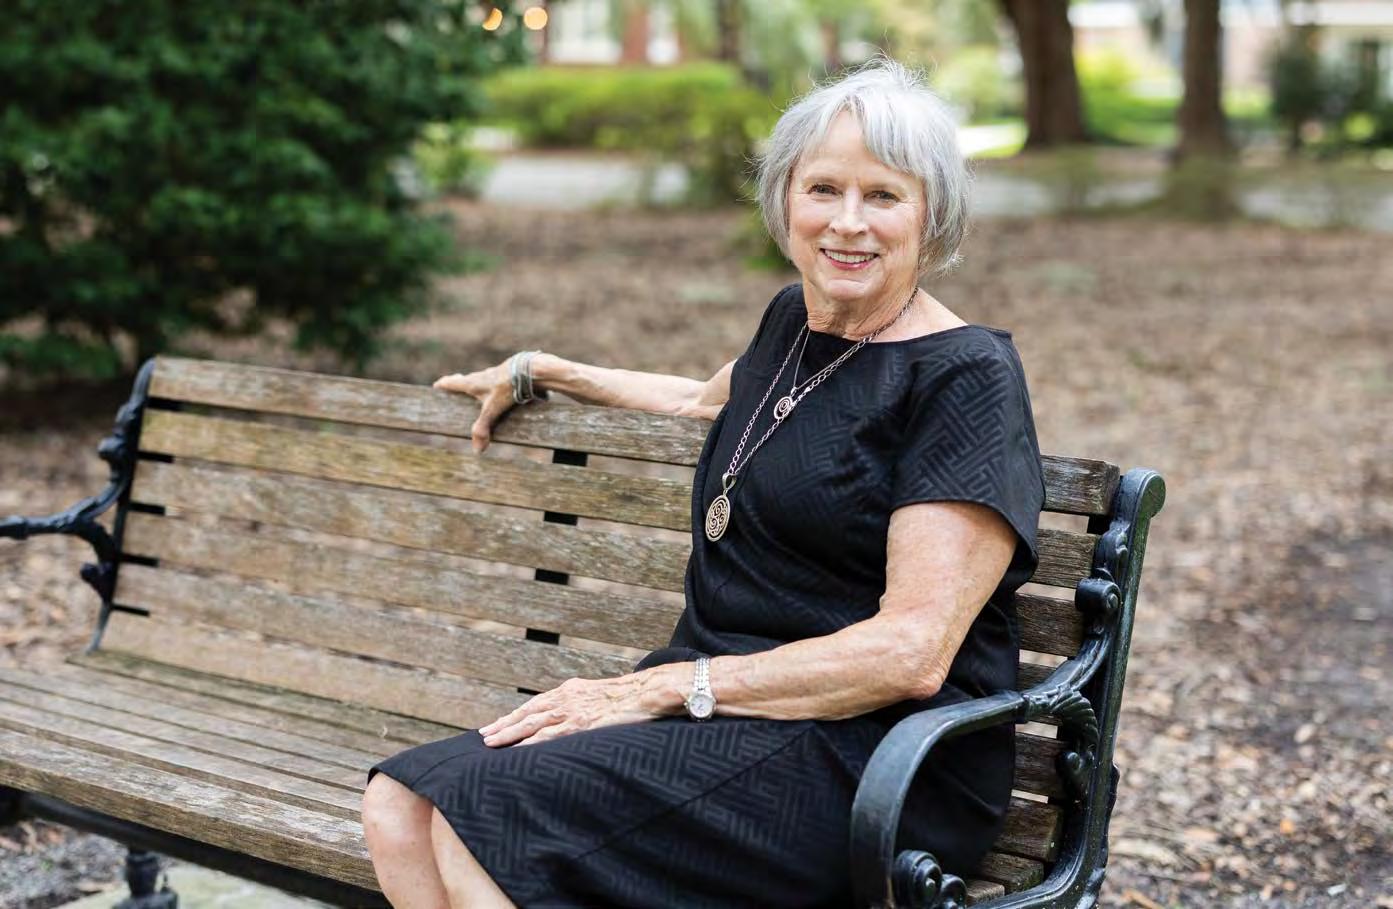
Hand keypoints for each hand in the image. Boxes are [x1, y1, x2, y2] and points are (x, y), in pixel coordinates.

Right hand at [432, 358, 514, 452]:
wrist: (527, 371)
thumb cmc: (506, 388)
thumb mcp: (492, 410)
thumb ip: (483, 428)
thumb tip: (477, 450)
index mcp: (472, 383)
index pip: (453, 383)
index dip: (444, 384)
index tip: (436, 385)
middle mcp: (481, 376)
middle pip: (465, 379)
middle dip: (458, 383)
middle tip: (453, 383)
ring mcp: (494, 373)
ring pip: (480, 378)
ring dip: (475, 382)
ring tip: (474, 388)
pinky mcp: (506, 373)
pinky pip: (494, 379)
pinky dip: (490, 383)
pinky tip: (497, 387)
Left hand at [478, 673, 660, 747]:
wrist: (649, 691)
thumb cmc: (631, 697)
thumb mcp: (602, 697)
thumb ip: (586, 706)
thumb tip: (581, 719)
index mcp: (571, 690)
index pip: (536, 704)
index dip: (515, 715)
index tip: (498, 724)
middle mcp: (566, 697)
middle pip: (527, 712)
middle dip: (504, 724)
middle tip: (483, 735)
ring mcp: (572, 710)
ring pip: (532, 722)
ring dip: (509, 733)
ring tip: (490, 743)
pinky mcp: (581, 723)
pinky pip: (550, 735)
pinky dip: (530, 743)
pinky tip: (517, 751)